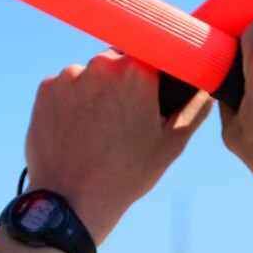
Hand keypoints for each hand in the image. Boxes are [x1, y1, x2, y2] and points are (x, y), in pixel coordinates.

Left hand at [22, 49, 210, 240]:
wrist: (71, 202)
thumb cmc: (127, 175)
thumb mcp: (171, 143)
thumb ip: (195, 107)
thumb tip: (207, 84)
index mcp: (136, 71)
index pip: (153, 50)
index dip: (154, 69)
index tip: (154, 85)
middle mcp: (101, 64)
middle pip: (120, 60)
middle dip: (124, 82)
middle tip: (126, 117)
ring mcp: (69, 76)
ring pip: (91, 74)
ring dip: (97, 93)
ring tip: (99, 131)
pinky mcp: (45, 89)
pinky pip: (65, 87)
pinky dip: (72, 103)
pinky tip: (78, 132)